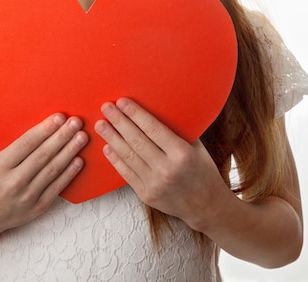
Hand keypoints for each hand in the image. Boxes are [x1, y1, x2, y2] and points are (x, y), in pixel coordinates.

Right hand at [0, 113, 87, 239]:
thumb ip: (10, 144)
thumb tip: (37, 123)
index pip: (26, 144)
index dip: (45, 129)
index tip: (59, 116)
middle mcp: (13, 183)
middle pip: (43, 155)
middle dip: (62, 137)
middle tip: (76, 122)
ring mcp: (26, 198)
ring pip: (53, 170)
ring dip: (70, 151)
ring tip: (82, 137)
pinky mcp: (36, 209)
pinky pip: (57, 188)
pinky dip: (69, 173)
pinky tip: (79, 160)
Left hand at [94, 98, 227, 228]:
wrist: (206, 207)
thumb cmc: (203, 170)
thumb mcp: (196, 147)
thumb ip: (178, 130)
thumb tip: (159, 108)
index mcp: (181, 153)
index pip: (152, 128)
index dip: (135, 114)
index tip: (122, 102)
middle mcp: (167, 169)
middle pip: (136, 140)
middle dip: (119, 122)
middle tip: (106, 107)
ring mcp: (155, 184)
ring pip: (128, 156)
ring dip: (112, 138)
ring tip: (101, 124)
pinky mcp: (147, 195)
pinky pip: (127, 174)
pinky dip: (115, 159)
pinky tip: (107, 147)